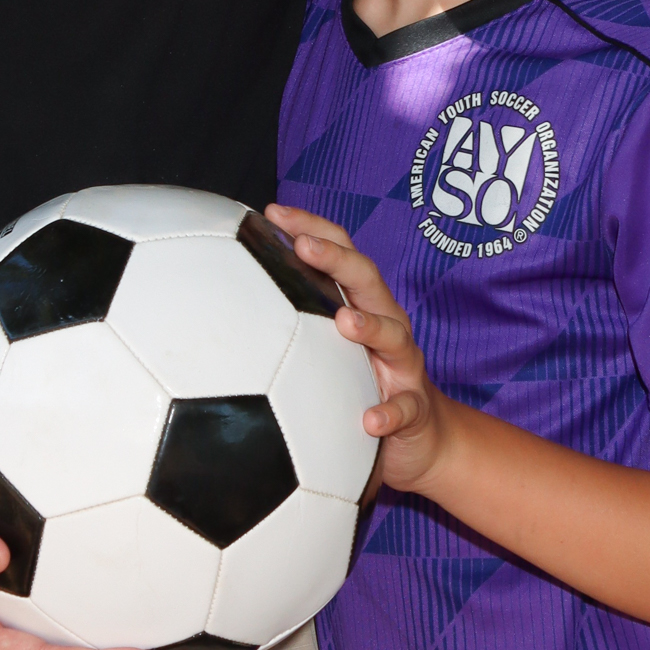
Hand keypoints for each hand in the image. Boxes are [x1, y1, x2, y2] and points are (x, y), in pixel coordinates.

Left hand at [268, 206, 458, 498]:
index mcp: (363, 304)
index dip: (311, 227)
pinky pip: (404, 408)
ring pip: (394, 337)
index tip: (273, 211)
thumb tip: (229, 302)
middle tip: (304, 246)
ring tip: (346, 322)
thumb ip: (295, 321)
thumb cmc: (364, 382)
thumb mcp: (330, 347)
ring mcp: (403, 365)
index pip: (341, 253)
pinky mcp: (413, 408)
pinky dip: (389, 412)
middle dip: (337, 258)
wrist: (420, 437)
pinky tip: (370, 420)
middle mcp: (387, 324)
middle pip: (367, 280)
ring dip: (370, 327)